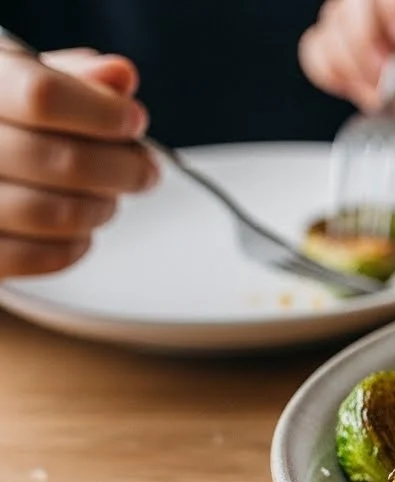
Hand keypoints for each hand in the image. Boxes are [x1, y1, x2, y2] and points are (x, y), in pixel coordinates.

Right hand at [0, 48, 155, 278]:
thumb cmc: (2, 118)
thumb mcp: (23, 78)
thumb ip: (72, 78)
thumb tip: (119, 77)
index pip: (43, 97)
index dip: (104, 113)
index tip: (133, 121)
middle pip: (64, 162)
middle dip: (124, 168)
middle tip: (145, 169)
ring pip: (59, 214)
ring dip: (103, 207)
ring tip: (108, 196)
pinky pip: (44, 257)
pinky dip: (79, 243)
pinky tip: (79, 226)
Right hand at [299, 0, 394, 152]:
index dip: (393, 1)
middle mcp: (394, 2)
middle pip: (354, 0)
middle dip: (367, 37)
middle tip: (389, 70)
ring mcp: (362, 18)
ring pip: (331, 23)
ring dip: (352, 63)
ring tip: (383, 89)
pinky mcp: (342, 45)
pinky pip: (316, 49)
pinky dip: (333, 72)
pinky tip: (361, 84)